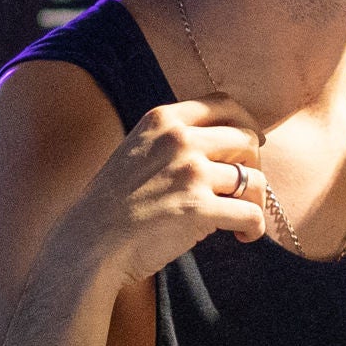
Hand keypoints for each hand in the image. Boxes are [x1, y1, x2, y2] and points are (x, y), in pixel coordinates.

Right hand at [59, 95, 270, 286]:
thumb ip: (171, 142)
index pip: (224, 103)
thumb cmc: (113, 204)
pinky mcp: (200, 208)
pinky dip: (255, 227)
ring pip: (255, 179)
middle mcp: (180, 139)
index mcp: (163, 119)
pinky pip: (251, 213)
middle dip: (254, 164)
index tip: (251, 145)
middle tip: (245, 188)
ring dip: (256, 201)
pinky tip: (245, 236)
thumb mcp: (136, 150)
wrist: (90, 241)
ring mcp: (190, 173)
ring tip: (244, 219)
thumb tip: (221, 147)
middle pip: (246, 138)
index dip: (246, 124)